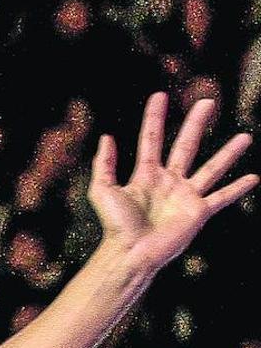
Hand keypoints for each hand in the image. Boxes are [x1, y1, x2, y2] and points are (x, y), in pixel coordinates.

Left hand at [89, 93, 257, 271]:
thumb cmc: (115, 225)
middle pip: (185, 145)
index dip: (154, 117)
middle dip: (196, 123)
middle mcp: (168, 182)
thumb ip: (103, 165)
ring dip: (228, 152)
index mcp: (145, 175)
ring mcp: (185, 196)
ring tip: (245, 136)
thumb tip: (106, 137)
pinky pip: (222, 197)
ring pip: (211, 168)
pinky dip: (238, 188)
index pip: (151, 139)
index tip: (160, 95)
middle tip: (207, 101)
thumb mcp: (102, 191)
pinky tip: (254, 177)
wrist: (131, 252)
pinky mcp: (198, 212)